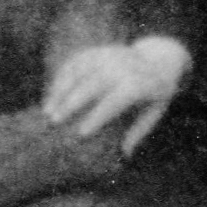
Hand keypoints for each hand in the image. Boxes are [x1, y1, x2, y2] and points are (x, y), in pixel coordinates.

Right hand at [45, 37, 190, 151]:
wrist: (159, 59)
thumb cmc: (154, 95)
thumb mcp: (153, 113)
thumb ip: (138, 132)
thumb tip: (124, 155)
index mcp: (137, 83)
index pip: (115, 100)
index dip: (98, 116)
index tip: (81, 133)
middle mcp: (121, 66)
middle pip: (92, 84)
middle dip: (72, 103)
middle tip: (55, 122)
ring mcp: (106, 55)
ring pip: (78, 72)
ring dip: (61, 91)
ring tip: (48, 112)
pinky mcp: (96, 52)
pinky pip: (74, 63)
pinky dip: (60, 79)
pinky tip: (51, 96)